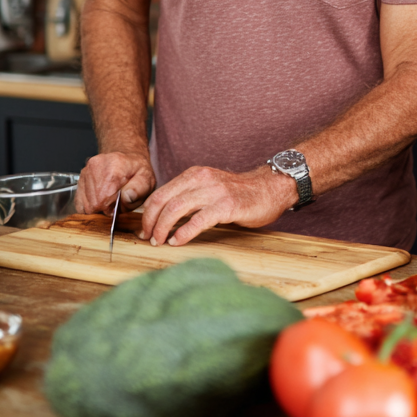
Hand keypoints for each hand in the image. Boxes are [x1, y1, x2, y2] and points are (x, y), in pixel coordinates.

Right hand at [76, 151, 155, 214]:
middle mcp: (96, 167)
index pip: (104, 200)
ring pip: (85, 204)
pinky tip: (100, 197)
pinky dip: (89, 203)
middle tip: (115, 201)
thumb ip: (139, 190)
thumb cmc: (138, 169)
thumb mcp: (147, 179)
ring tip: (109, 197)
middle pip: (93, 204)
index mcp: (114, 167)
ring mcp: (86, 170)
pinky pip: (79, 201)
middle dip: (105, 208)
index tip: (119, 204)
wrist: (128, 155)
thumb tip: (126, 198)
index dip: (112, 208)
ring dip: (97, 205)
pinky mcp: (81, 175)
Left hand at [139, 164, 296, 246]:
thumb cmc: (239, 193)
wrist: (270, 188)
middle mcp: (202, 179)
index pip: (161, 193)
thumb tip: (163, 217)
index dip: (148, 214)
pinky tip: (178, 241)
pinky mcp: (227, 206)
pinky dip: (183, 233)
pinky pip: (198, 221)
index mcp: (194, 174)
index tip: (145, 229)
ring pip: (176, 209)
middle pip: (164, 201)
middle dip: (151, 222)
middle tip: (149, 238)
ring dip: (163, 228)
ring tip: (160, 241)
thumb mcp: (209, 187)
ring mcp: (214, 192)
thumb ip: (189, 196)